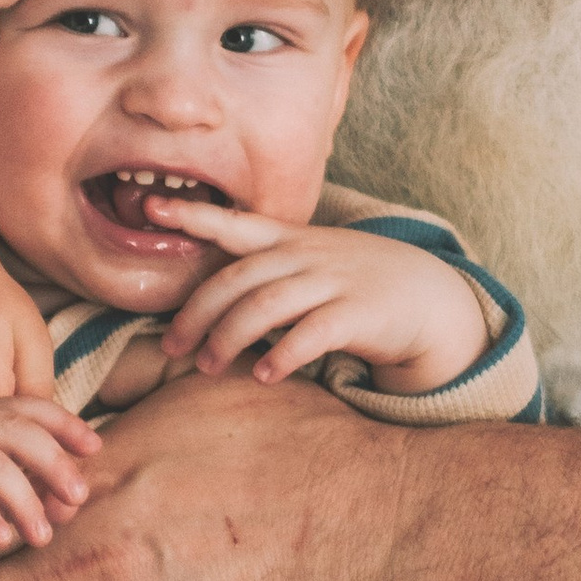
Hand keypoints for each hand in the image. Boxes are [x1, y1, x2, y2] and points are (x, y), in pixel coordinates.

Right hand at [0, 394, 101, 556]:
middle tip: (77, 497)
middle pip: (12, 429)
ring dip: (22, 499)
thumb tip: (73, 502)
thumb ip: (29, 489)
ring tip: (42, 534)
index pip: (27, 406)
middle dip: (52, 462)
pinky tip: (0, 538)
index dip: (63, 422)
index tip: (95, 447)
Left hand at [153, 205, 487, 394]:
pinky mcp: (358, 314)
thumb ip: (265, 272)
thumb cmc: (356, 285)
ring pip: (265, 306)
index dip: (193, 214)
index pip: (235, 223)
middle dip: (197, 312)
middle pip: (237, 279)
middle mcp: (306, 256)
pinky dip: (282, 355)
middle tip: (171, 345)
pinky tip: (264, 375)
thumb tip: (204, 301)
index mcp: (290, 241)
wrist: (429, 297)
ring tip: (209, 367)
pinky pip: (311, 334)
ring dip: (229, 338)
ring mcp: (333, 282)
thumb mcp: (311, 263)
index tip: (152, 205)